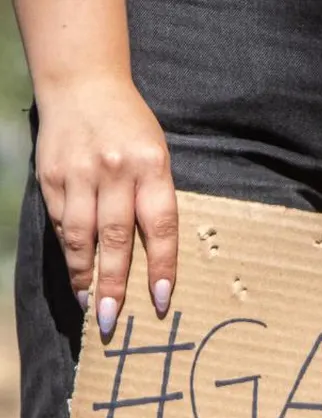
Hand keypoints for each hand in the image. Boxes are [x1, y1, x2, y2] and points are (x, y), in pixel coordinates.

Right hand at [34, 75, 177, 337]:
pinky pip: (61, 222)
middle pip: (116, 239)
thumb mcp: (158, 155)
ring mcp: (79, 174)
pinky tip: (75, 272)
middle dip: (115, 284)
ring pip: (80, 236)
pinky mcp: (51, 176)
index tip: (161, 300)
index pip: (160, 227)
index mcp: (152, 167)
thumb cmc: (132, 127)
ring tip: (90, 304)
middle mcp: (115, 171)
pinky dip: (68, 251)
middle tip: (113, 321)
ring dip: (84, 275)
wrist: (83, 83)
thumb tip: (155, 255)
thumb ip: (156, 197)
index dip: (161, 267)